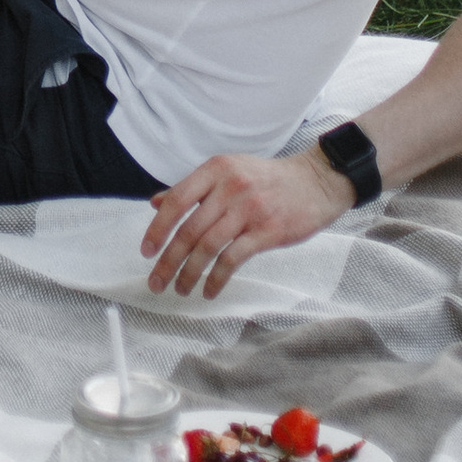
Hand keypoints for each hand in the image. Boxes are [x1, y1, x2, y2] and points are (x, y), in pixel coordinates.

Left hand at [139, 146, 353, 297]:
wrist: (315, 181)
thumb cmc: (266, 179)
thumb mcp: (227, 172)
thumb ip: (192, 189)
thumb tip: (155, 203)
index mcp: (215, 170)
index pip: (177, 201)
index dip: (158, 228)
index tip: (146, 251)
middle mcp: (230, 188)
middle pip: (189, 230)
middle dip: (168, 260)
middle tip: (156, 282)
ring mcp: (249, 210)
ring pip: (208, 247)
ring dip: (189, 273)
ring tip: (180, 290)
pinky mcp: (267, 232)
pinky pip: (233, 259)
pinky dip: (217, 278)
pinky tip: (208, 290)